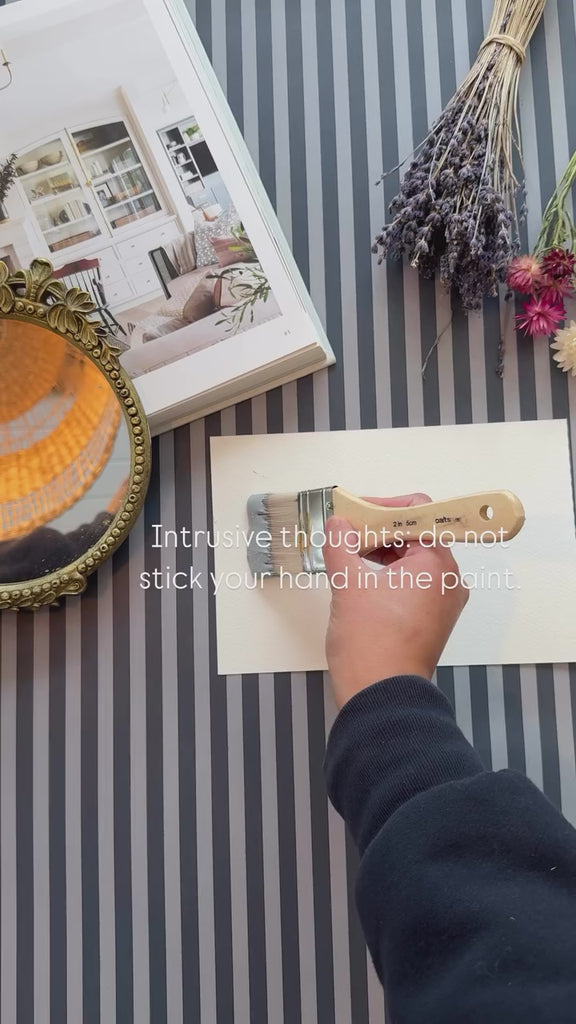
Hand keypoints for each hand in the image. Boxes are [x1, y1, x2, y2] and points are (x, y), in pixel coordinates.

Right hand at [323, 494, 468, 708]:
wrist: (380, 696)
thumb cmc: (372, 643)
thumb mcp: (349, 583)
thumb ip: (342, 544)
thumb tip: (338, 524)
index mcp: (438, 563)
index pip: (419, 513)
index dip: (384, 507)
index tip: (356, 512)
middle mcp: (448, 580)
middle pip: (416, 536)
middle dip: (379, 531)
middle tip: (346, 533)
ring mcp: (441, 602)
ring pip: (412, 561)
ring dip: (381, 553)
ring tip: (348, 556)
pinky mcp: (430, 620)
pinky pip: (412, 585)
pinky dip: (388, 576)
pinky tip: (360, 579)